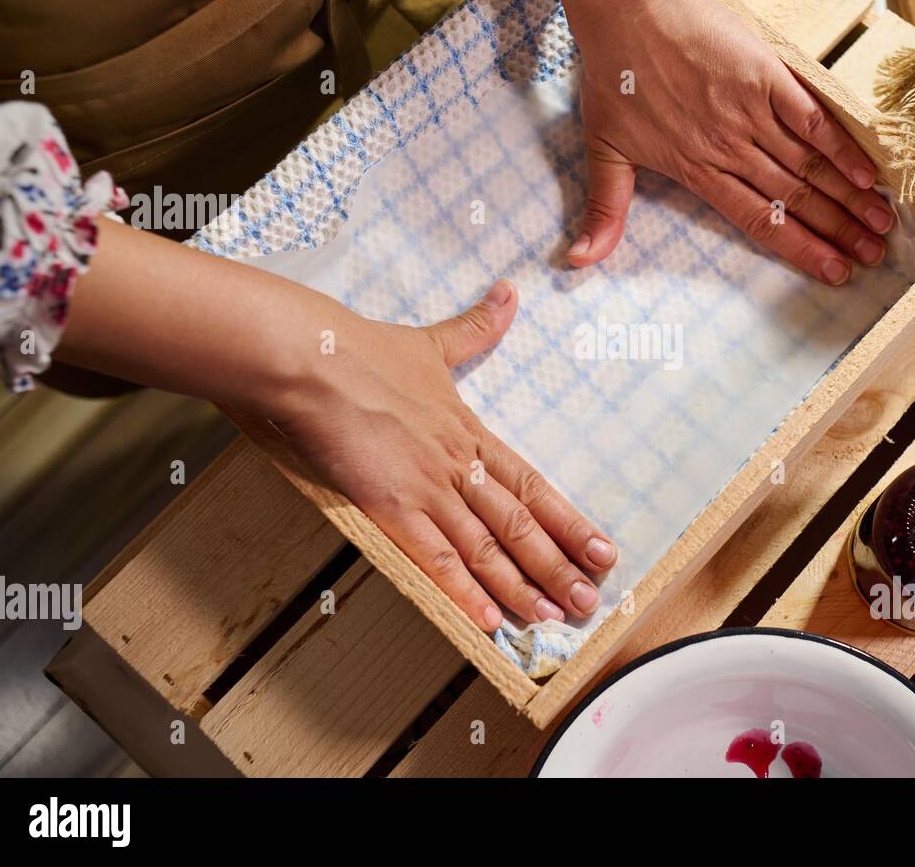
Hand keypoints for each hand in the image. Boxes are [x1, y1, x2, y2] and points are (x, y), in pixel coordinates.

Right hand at [274, 280, 616, 631]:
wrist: (314, 358)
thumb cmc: (363, 349)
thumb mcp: (430, 341)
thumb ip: (475, 328)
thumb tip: (510, 293)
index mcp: (469, 432)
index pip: (532, 484)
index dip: (569, 520)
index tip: (600, 549)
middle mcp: (457, 464)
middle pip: (519, 524)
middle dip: (556, 565)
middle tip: (587, 601)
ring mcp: (426, 486)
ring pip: (485, 546)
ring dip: (520, 585)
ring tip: (550, 618)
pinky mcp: (389, 504)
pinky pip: (433, 557)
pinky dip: (462, 590)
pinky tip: (487, 620)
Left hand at [540, 0, 894, 285]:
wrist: (626, 8)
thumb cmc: (614, 75)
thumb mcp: (601, 149)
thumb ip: (604, 209)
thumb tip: (579, 260)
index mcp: (696, 170)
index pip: (756, 221)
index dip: (799, 249)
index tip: (833, 272)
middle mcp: (729, 147)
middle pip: (793, 198)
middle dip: (838, 231)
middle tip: (874, 255)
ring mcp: (749, 111)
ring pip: (807, 164)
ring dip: (848, 197)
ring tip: (882, 224)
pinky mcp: (764, 75)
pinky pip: (809, 117)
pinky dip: (838, 145)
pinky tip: (865, 171)